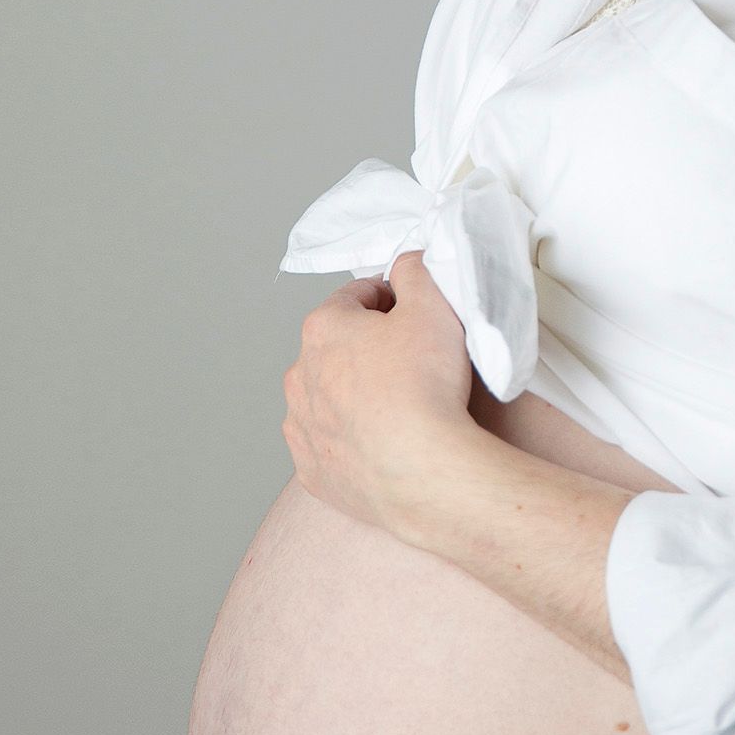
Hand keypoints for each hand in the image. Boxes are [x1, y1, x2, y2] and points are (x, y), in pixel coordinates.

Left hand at [282, 250, 477, 548]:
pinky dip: (351, 442)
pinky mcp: (312, 472)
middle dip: (370, 350)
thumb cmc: (427, 385)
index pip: (357, 297)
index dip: (393, 301)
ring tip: (401, 409)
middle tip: (416, 364)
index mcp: (322, 328)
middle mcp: (299, 376)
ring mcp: (301, 428)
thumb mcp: (435, 304)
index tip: (418, 316)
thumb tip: (407, 262)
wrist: (424, 472)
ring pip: (328, 399)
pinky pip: (329, 446)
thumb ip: (417, 270)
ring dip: (356, 396)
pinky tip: (384, 444)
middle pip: (338, 349)